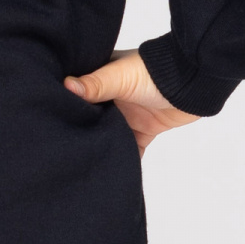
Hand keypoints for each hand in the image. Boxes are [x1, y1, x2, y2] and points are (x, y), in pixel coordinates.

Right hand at [64, 49, 197, 155]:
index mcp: (103, 79)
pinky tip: (112, 172)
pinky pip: (131, 149)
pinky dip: (125, 159)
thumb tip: (65, 85)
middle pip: (92, 119)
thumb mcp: (120, 76)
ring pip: (109, 135)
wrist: (192, 83)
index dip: (67, 108)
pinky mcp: (143, 130)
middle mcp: (112, 97)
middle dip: (82, 132)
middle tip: (63, 151)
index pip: (79, 96)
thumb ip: (94, 84)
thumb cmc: (155, 71)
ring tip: (84, 164)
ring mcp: (128, 115)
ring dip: (103, 147)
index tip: (52, 124)